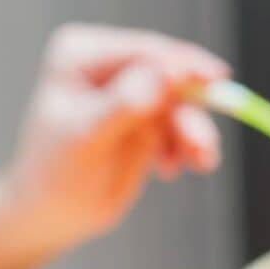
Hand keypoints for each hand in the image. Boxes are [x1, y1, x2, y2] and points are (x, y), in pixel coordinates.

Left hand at [6, 23, 229, 248]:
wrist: (51, 215)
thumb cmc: (55, 176)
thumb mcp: (86, 139)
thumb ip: (124, 106)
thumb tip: (163, 76)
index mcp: (82, 55)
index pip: (146, 53)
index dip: (185, 66)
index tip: (219, 80)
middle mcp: (108, 65)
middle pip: (172, 78)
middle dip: (191, 114)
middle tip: (203, 150)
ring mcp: (130, 90)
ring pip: (182, 104)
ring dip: (195, 135)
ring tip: (200, 164)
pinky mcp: (145, 117)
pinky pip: (181, 124)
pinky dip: (187, 147)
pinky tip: (170, 170)